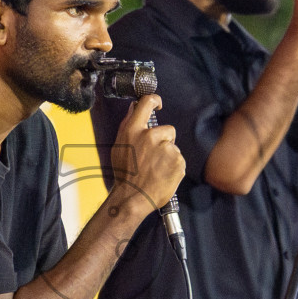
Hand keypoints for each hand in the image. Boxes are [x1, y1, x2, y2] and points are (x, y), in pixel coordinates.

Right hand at [108, 93, 183, 215]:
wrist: (133, 198)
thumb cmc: (124, 174)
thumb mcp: (119, 147)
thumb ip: (128, 126)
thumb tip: (133, 108)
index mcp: (133, 131)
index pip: (146, 103)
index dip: (154, 100)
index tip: (158, 104)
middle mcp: (150, 136)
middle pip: (167, 129)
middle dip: (164, 140)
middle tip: (153, 157)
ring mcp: (166, 149)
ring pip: (173, 147)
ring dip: (168, 155)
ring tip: (156, 169)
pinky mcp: (178, 161)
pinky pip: (178, 159)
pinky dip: (173, 167)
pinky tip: (163, 175)